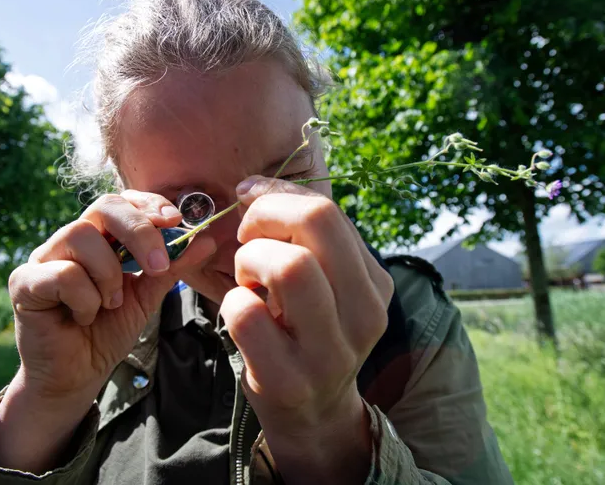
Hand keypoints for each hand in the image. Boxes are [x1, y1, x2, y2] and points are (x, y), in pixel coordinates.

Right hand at [0, 190, 215, 471]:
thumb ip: (173, 267)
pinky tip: (84, 317)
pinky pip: (61, 273)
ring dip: (108, 273)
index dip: (149, 204)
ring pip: (80, 235)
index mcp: (100, 237)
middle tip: (159, 266)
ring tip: (110, 304)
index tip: (175, 222)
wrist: (77, 377)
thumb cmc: (107, 332)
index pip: (122, 200)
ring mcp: (44, 258)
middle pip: (103, 206)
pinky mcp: (24, 283)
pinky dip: (84, 297)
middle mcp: (69, 240)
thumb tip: (207, 239)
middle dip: (139, 231)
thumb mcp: (147, 296)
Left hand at [220, 176, 393, 483]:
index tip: (248, 197)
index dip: (277, 194)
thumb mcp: (327, 287)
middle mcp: (364, 315)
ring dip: (250, 260)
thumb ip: (307, 241)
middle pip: (316, 223)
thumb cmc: (308, 334)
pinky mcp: (288, 380)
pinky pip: (245, 314)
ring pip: (286, 265)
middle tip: (247, 237)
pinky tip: (240, 315)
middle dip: (265, 216)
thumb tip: (254, 188)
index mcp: (374, 284)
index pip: (327, 211)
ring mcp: (330, 352)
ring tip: (247, 282)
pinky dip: (230, 304)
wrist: (314, 415)